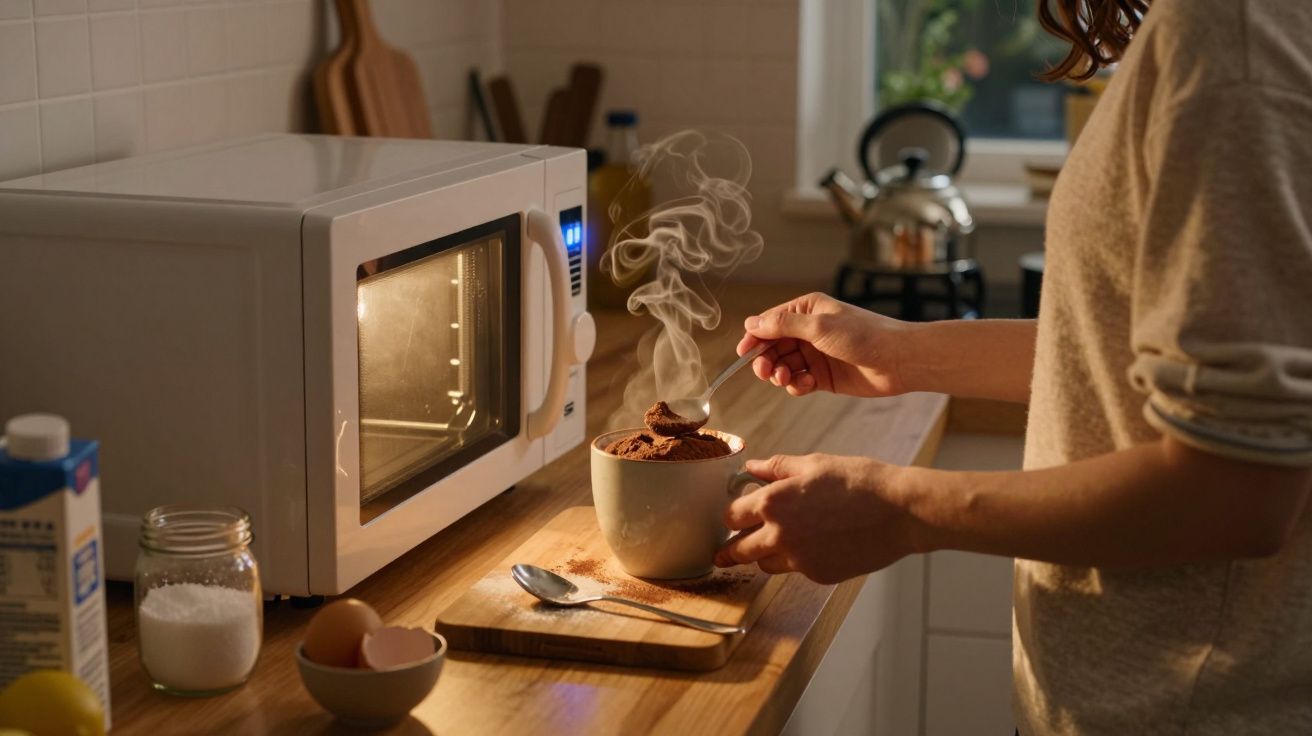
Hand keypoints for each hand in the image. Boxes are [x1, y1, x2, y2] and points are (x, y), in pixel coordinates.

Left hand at [713, 453, 923, 583]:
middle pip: (740, 550)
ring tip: (770, 546)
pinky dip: (797, 560)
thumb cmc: (860, 481)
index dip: (732, 515)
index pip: (732, 516)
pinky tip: (812, 546)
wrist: (899, 511)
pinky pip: (795, 570)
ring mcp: (799, 559)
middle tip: (724, 553)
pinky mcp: (818, 574)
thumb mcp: (815, 464)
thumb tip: (751, 467)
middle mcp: (780, 534)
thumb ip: (776, 467)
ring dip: (763, 555)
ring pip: (765, 564)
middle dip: (731, 549)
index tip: (733, 517)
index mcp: (773, 502)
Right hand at [738, 292, 911, 397]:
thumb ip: (783, 326)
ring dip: (780, 374)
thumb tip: (752, 323)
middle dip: (766, 360)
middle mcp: (808, 331)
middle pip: (772, 346)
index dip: (754, 337)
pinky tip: (806, 385)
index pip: (769, 322)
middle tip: (765, 372)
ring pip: (783, 366)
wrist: (898, 360)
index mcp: (806, 311)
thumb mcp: (819, 327)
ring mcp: (815, 354)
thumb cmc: (863, 336)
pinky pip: (798, 381)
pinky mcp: (823, 376)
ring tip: (788, 379)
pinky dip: (796, 385)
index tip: (743, 353)